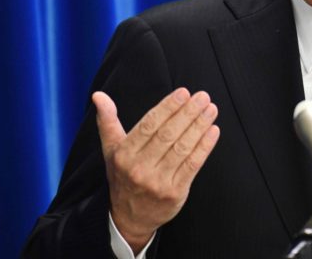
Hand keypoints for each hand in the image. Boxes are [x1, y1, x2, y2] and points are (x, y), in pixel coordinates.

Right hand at [92, 88, 219, 252]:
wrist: (129, 218)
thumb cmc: (123, 176)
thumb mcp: (111, 150)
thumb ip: (107, 121)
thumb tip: (98, 95)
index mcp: (124, 154)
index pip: (149, 125)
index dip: (168, 107)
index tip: (184, 92)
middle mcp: (139, 168)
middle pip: (168, 134)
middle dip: (188, 113)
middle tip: (203, 96)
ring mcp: (158, 182)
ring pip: (182, 148)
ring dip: (199, 126)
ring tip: (211, 109)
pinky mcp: (175, 192)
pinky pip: (193, 165)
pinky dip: (205, 146)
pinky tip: (213, 130)